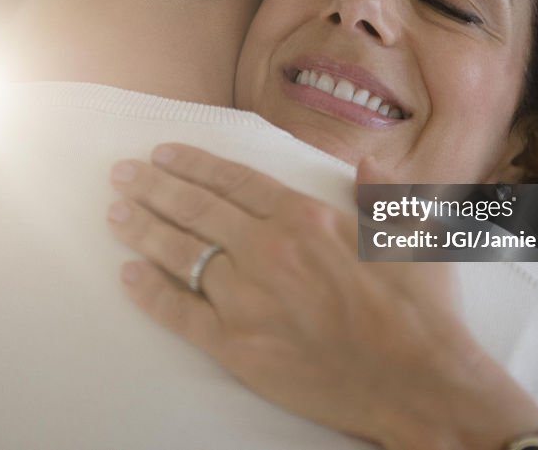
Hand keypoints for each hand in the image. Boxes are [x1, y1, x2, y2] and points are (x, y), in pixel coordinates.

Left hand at [107, 144, 537, 449]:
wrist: (421, 384)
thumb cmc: (421, 309)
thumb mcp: (412, 233)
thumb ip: (381, 191)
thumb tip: (368, 162)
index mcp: (306, 216)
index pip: (233, 180)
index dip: (192, 163)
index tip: (162, 153)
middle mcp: (268, 250)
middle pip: (196, 209)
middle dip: (153, 187)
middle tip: (121, 174)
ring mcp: (248, 299)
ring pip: (180, 254)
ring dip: (142, 229)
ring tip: (115, 214)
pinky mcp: (238, 347)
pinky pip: (180, 313)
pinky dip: (149, 293)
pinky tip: (127, 276)